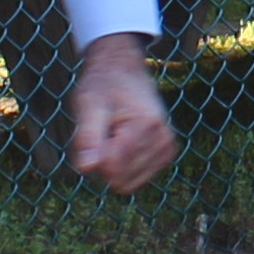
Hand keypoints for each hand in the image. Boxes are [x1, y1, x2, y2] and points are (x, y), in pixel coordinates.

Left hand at [65, 34, 177, 191]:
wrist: (124, 69)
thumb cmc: (103, 85)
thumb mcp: (88, 104)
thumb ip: (87, 137)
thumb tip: (86, 168)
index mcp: (147, 125)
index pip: (113, 168)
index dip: (95, 157)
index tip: (97, 132)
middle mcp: (164, 139)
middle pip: (121, 180)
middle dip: (105, 162)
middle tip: (104, 133)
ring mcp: (167, 148)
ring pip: (128, 183)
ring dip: (114, 164)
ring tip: (113, 135)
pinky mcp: (166, 154)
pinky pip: (136, 180)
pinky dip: (124, 166)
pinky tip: (123, 142)